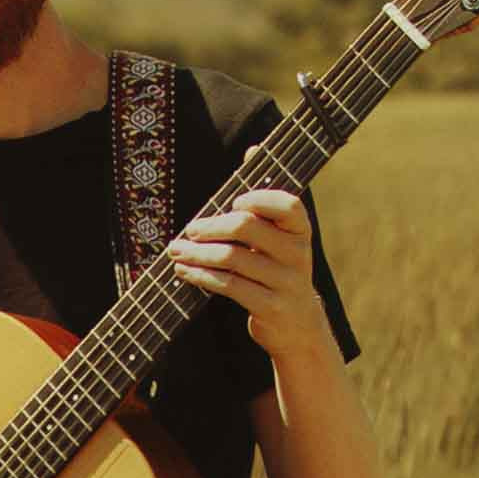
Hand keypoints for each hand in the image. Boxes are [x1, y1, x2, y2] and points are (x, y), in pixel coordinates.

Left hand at [166, 186, 318, 356]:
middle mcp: (298, 254)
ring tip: (177, 251)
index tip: (233, 203)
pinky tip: (185, 271)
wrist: (297, 325)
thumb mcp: (279, 241)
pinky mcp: (270, 306)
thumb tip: (249, 152)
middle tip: (191, 230)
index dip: (259, 199)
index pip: (288, 205)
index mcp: (300, 232)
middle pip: (247, 227)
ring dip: (198, 252)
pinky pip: (229, 285)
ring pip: (232, 258)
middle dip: (212, 226)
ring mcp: (286, 282)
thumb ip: (263, 206)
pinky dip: (201, 275)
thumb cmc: (277, 272)